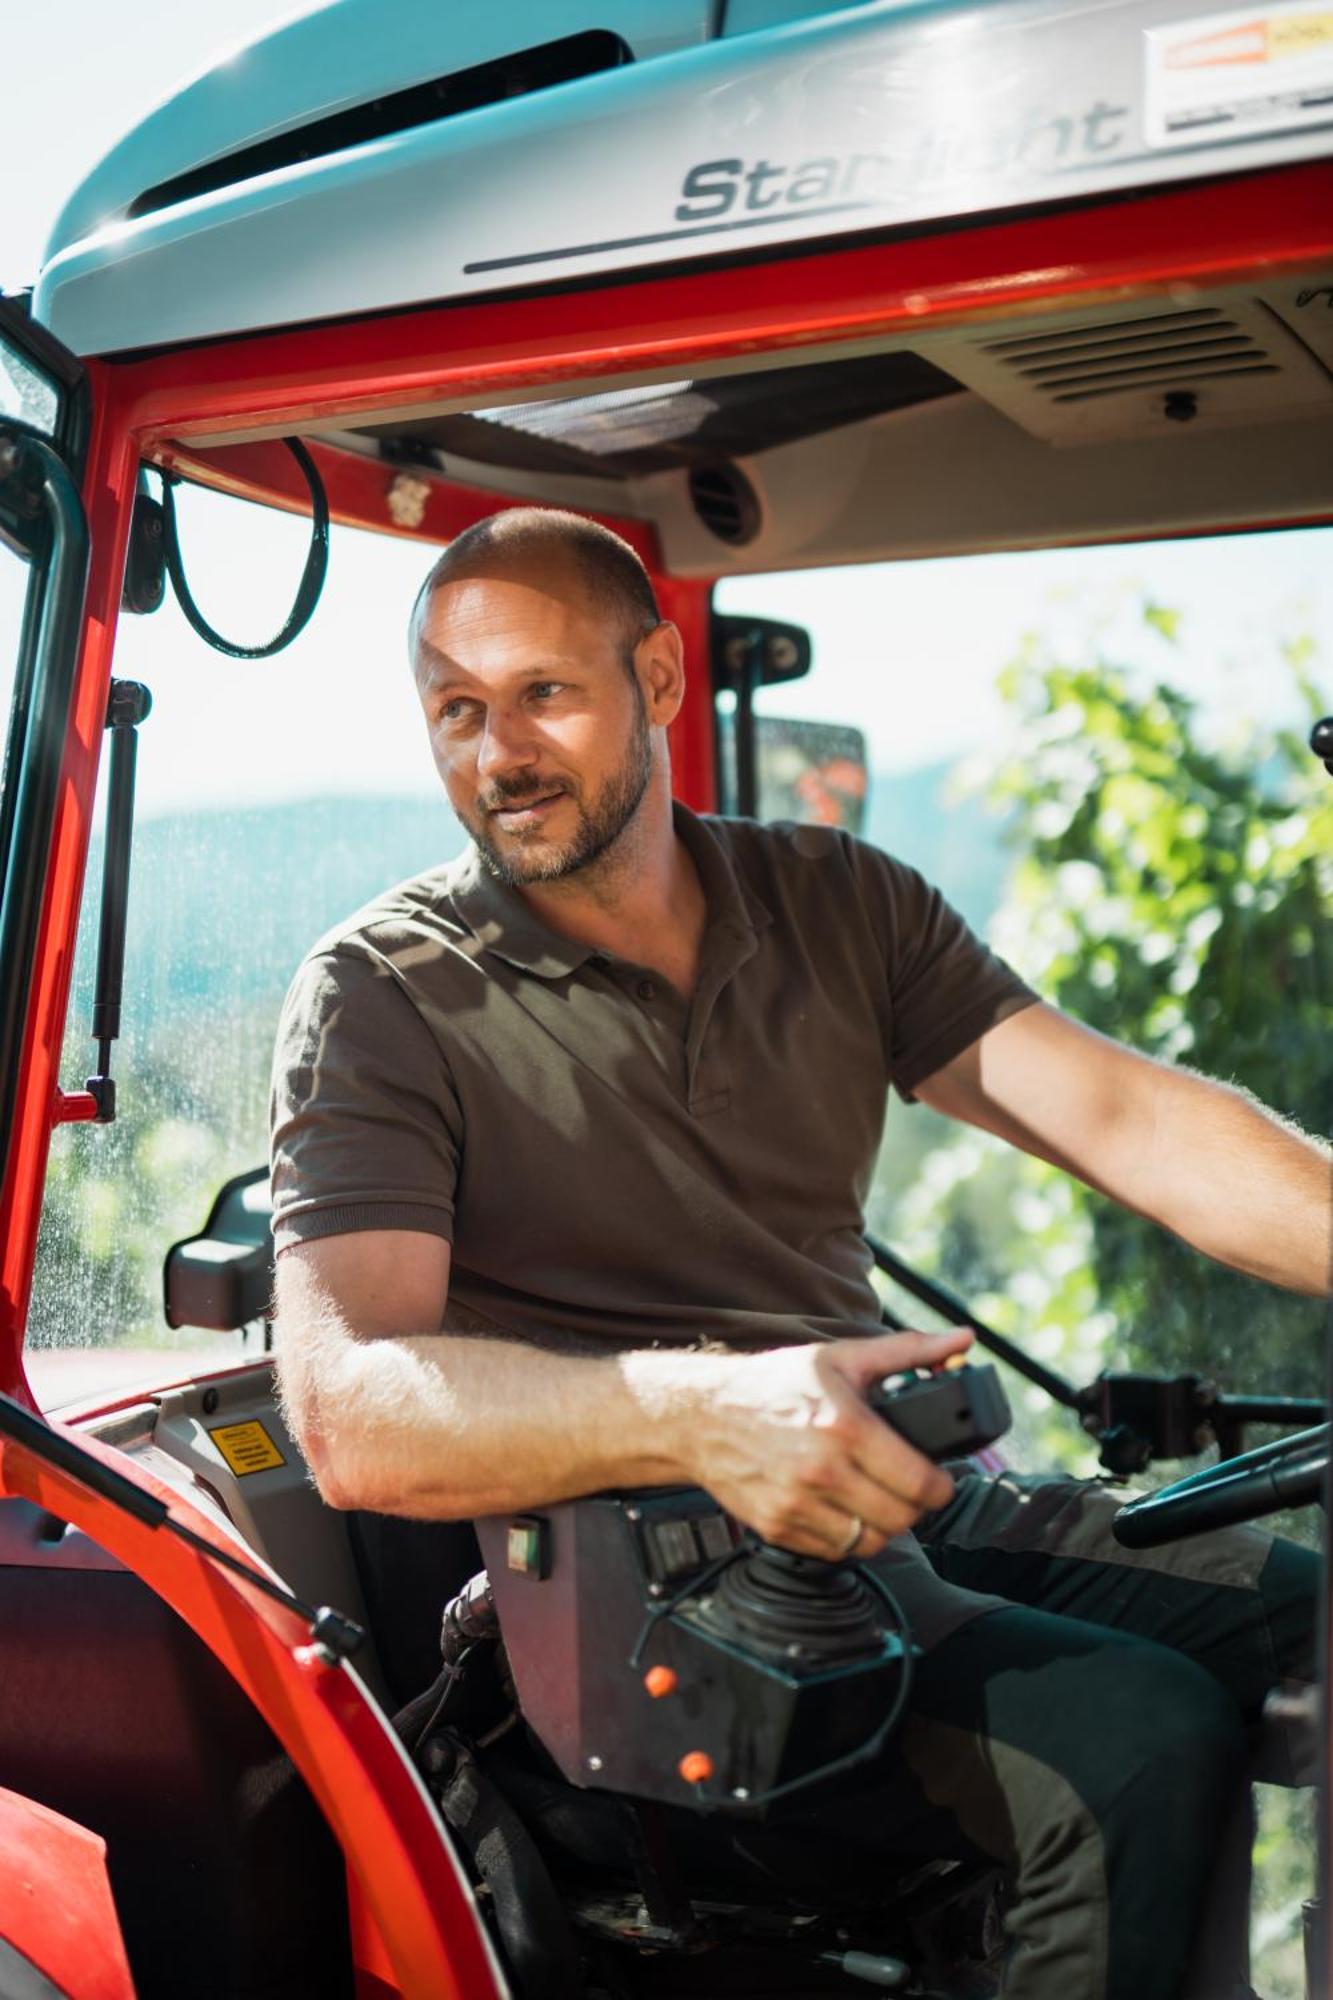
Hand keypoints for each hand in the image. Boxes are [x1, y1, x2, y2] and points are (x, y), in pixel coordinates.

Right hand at [677, 1328, 973, 1559]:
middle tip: (909, 1489)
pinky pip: (834, 1551)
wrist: (702, 1415)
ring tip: (876, 1500)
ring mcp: (797, 1504)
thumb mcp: (842, 1358)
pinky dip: (846, 1537)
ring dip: (882, 1526)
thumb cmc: (773, 1385)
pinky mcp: (778, 1527)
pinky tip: (841, 1508)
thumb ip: (909, 1352)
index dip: (941, 1487)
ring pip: (870, 1543)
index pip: (920, 1484)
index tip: (939, 1480)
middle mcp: (821, 1470)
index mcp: (845, 1427)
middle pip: (900, 1520)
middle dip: (915, 1507)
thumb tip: (962, 1341)